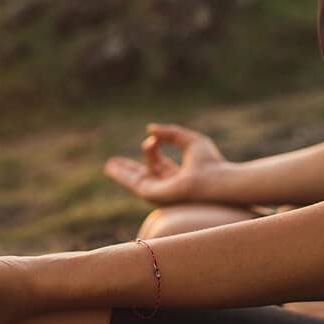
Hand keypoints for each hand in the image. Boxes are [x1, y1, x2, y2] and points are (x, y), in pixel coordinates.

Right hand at [103, 122, 227, 205]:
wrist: (215, 180)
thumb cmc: (210, 163)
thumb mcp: (190, 141)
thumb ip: (171, 133)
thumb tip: (150, 129)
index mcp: (179, 176)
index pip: (159, 163)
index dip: (152, 147)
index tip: (153, 138)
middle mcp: (168, 187)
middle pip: (144, 177)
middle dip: (129, 170)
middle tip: (114, 163)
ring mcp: (160, 192)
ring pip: (136, 182)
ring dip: (122, 173)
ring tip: (109, 165)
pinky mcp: (153, 195)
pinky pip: (134, 184)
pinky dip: (123, 174)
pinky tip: (113, 166)